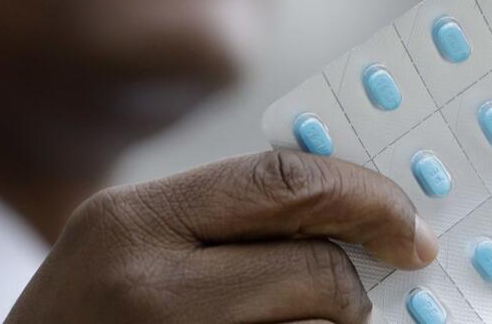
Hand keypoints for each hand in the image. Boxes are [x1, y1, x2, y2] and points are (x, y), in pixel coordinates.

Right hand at [6, 150, 438, 322]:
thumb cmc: (82, 321)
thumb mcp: (124, 245)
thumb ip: (219, 217)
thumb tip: (347, 210)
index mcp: (131, 221)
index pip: (284, 180)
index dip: (366, 196)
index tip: (409, 223)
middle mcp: (147, 286)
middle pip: (316, 268)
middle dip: (356, 283)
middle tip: (376, 291)